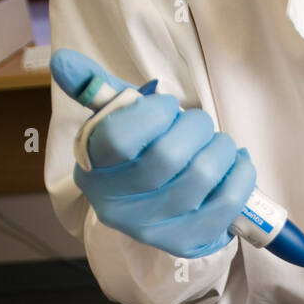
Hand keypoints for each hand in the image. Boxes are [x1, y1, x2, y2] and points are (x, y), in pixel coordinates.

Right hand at [51, 49, 256, 258]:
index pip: (119, 137)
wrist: (152, 208)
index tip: (167, 107)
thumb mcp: (115, 121)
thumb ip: (95, 88)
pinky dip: (241, 175)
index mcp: (93, 171)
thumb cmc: (138, 154)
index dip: (154, 113)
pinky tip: (236, 163)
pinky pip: (227, 203)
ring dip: (221, 148)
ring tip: (219, 144)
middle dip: (196, 127)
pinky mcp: (188, 244)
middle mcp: (117, 207)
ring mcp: (153, 230)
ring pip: (201, 177)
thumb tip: (63, 59)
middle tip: (199, 124)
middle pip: (167, 157)